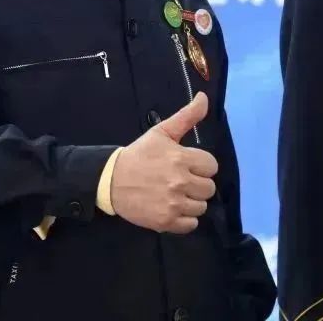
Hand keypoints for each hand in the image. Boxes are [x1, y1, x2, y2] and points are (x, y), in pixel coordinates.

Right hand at [110, 92, 218, 232]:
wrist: (111, 180)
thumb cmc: (139, 155)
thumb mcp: (162, 132)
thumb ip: (187, 116)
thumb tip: (204, 97)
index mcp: (181, 158)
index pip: (212, 166)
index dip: (201, 165)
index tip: (188, 165)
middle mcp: (180, 182)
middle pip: (209, 188)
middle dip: (197, 184)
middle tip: (180, 181)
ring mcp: (173, 203)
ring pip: (201, 207)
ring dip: (192, 202)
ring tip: (176, 195)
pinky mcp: (166, 221)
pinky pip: (191, 225)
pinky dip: (185, 219)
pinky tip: (173, 208)